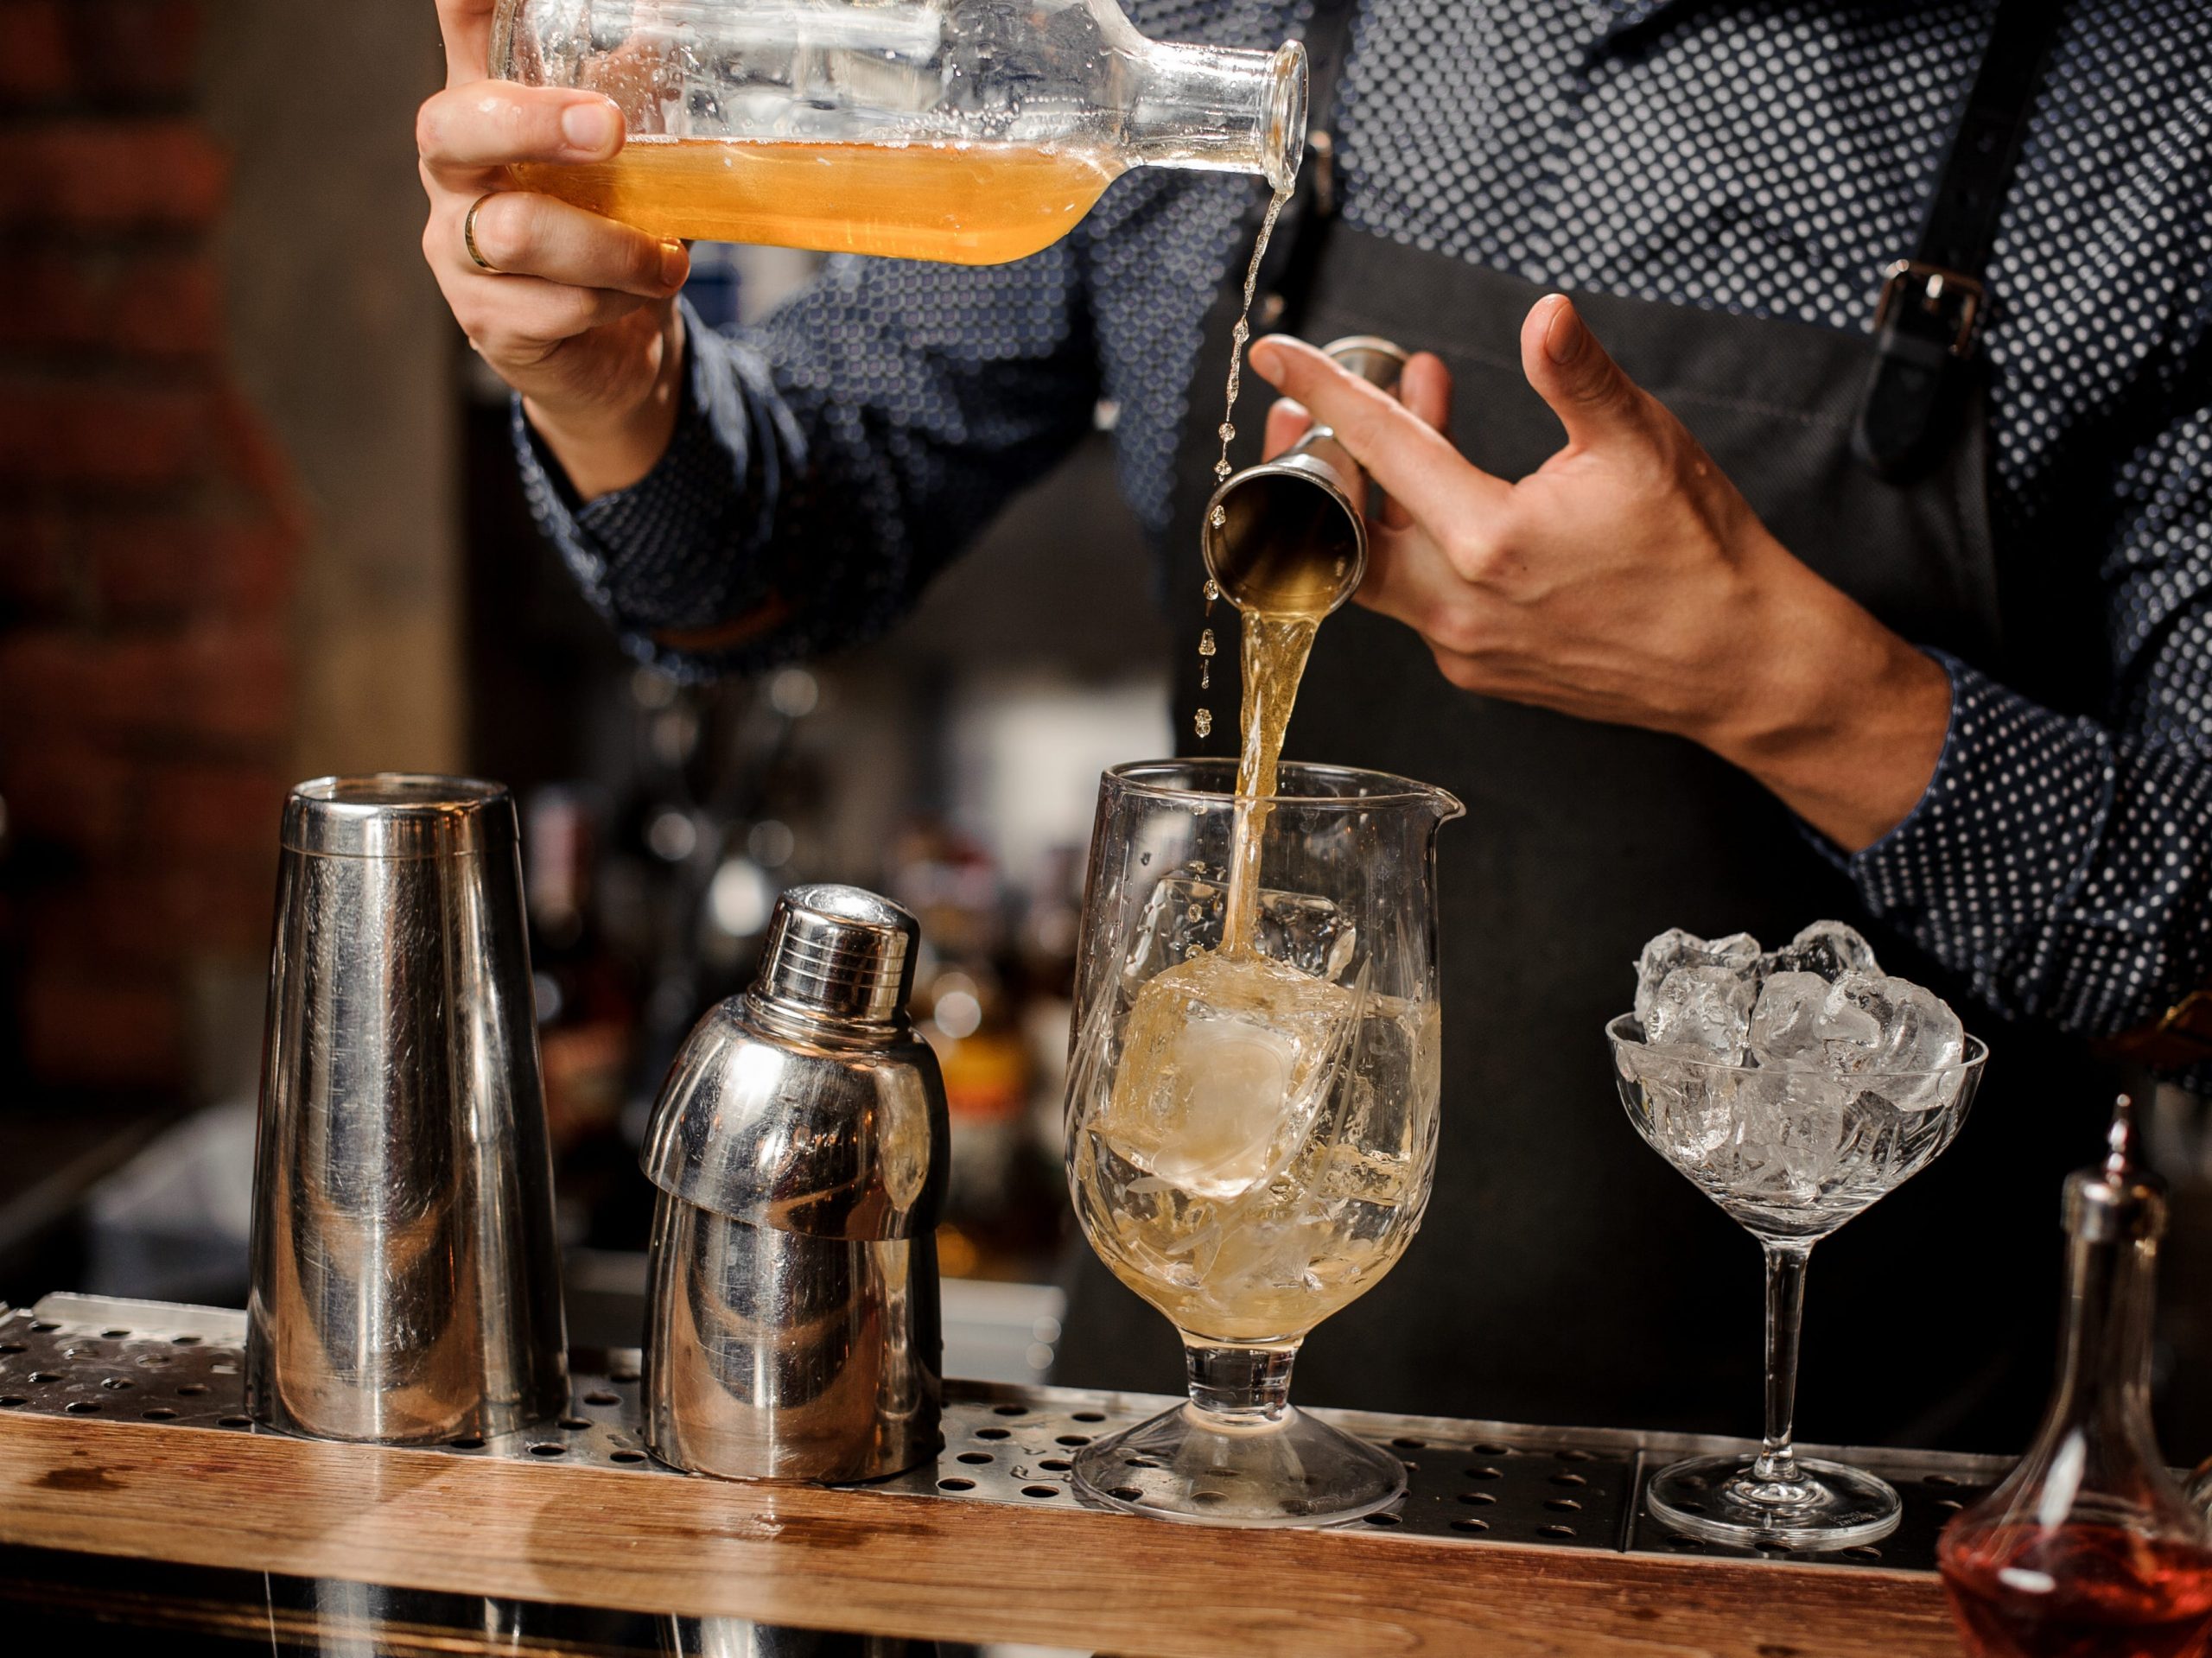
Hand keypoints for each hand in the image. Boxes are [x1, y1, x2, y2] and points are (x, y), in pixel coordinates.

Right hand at [418, 0, 690, 498]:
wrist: (610, 347)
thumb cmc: (609, 228)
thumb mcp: (629, 152)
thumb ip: (640, 91)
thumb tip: (677, 21)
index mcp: (488, 108)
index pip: (461, 30)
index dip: (466, 1)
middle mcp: (454, 172)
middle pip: (452, 128)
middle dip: (534, 123)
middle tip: (610, 130)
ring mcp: (458, 250)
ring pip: (519, 234)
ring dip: (616, 247)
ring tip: (667, 258)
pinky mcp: (488, 321)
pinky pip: (559, 305)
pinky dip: (619, 300)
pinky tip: (639, 296)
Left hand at [1246, 298, 1951, 852]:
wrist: (1741, 664)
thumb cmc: (1699, 558)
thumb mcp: (1641, 444)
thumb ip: (1577, 376)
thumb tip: (1544, 314)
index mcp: (1490, 542)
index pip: (1381, 450)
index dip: (1325, 390)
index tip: (1275, 357)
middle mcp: (1461, 608)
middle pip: (1345, 529)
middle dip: (1320, 462)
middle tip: (1311, 406)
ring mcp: (1466, 649)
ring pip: (1379, 570)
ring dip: (1377, 499)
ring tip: (1411, 425)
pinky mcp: (1481, 671)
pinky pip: (1420, 604)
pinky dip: (1417, 544)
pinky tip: (1455, 501)